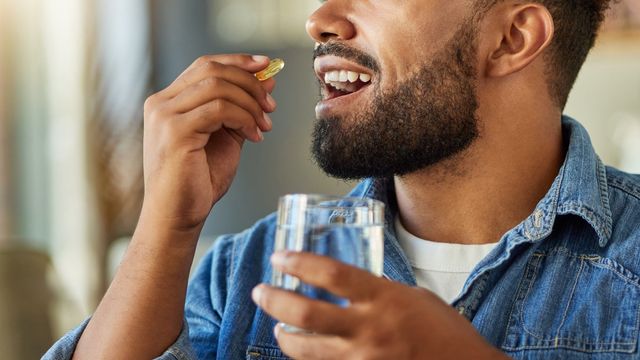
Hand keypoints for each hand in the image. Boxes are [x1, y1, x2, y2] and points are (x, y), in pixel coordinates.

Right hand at [141, 54, 275, 230]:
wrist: (177, 217)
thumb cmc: (198, 181)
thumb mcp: (226, 137)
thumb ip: (241, 108)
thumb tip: (267, 81)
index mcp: (168, 102)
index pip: (205, 65)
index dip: (238, 62)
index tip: (266, 66)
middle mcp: (161, 104)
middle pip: (212, 70)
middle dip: (250, 83)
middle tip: (271, 106)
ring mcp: (165, 117)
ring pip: (218, 87)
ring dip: (250, 103)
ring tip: (264, 125)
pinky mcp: (175, 132)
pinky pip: (219, 109)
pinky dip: (244, 118)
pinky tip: (254, 137)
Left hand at [253, 252, 507, 359]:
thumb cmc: (445, 331)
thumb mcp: (413, 297)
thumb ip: (378, 292)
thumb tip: (347, 287)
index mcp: (384, 298)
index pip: (332, 274)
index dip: (299, 263)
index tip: (280, 257)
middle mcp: (369, 329)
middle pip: (307, 313)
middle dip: (275, 300)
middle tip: (262, 291)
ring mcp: (364, 359)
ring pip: (306, 349)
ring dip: (284, 335)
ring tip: (277, 324)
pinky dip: (308, 358)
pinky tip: (303, 349)